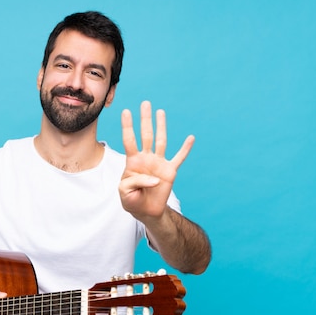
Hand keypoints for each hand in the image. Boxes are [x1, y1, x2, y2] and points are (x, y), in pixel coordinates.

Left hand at [119, 101, 193, 220]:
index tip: (126, 111)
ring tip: (160, 111)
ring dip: (161, 126)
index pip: (129, 140)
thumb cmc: (131, 199)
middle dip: (145, 119)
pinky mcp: (170, 171)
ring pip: (161, 140)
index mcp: (132, 161)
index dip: (127, 126)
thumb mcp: (124, 191)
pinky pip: (179, 158)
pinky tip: (190, 138)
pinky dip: (185, 148)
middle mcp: (146, 158)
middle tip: (145, 103)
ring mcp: (158, 163)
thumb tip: (154, 178)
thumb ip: (134, 182)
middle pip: (146, 134)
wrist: (145, 211)